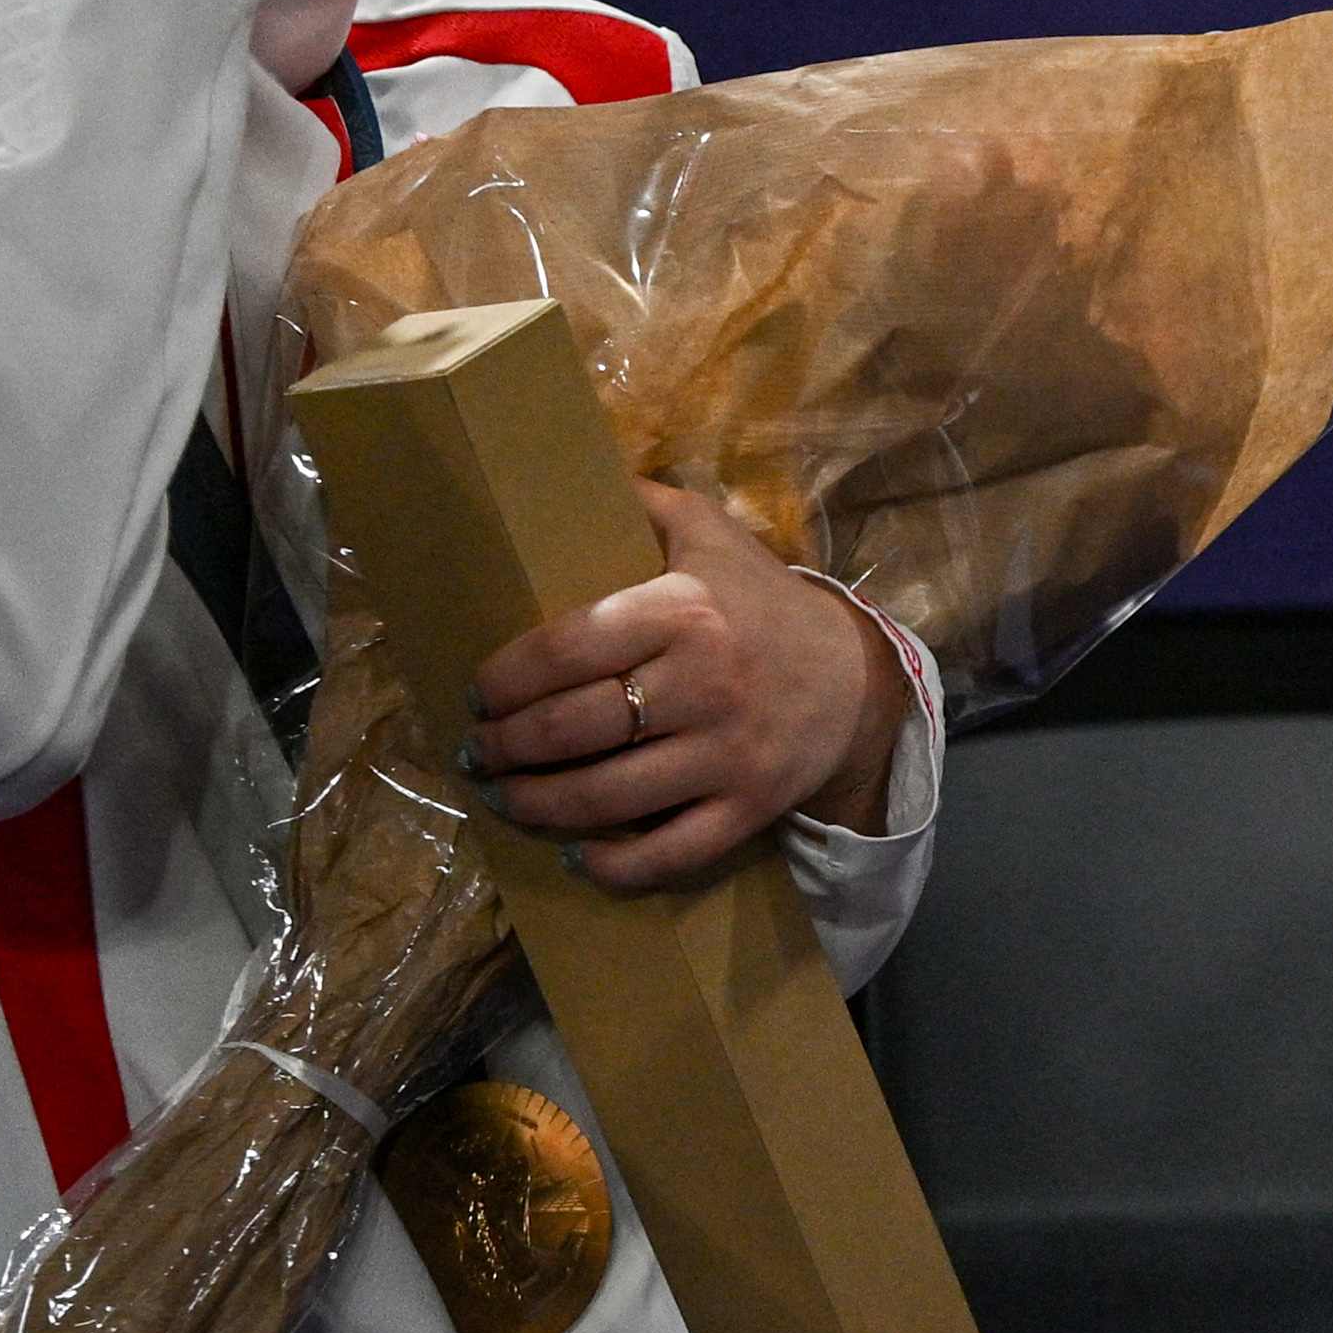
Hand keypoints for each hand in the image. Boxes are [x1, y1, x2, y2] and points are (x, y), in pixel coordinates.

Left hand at [461, 484, 908, 891]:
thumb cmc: (761, 604)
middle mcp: (704, 684)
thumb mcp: (710, 535)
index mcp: (686, 611)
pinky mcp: (748, 809)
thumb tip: (558, 466)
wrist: (856, 680)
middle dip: (505, 746)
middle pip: (573, 728)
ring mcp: (727, 754)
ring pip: (606, 797)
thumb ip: (640, 503)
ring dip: (534, 804)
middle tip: (479, 749)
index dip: (503, 679)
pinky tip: (575, 856)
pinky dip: (612, 866)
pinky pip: (667, 854)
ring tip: (503, 796)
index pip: (566, 648)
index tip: (476, 692)